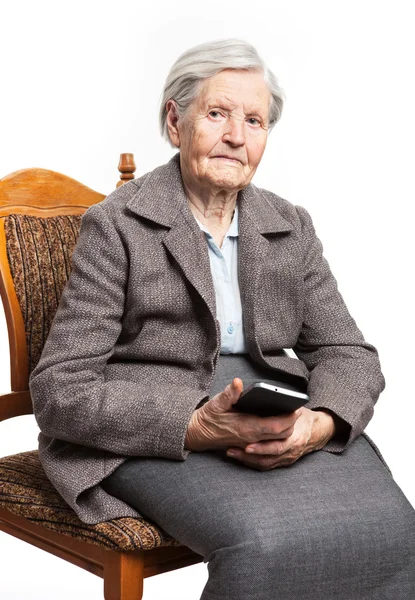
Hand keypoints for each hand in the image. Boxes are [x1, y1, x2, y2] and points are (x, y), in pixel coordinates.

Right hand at [184, 378, 301, 451]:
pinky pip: (269, 443)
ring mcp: (251, 442)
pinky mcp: (249, 443)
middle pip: (281, 435)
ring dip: (287, 430)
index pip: (275, 426)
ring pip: (277, 440)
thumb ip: (229, 393)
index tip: (296, 408)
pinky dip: (278, 435)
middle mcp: (252, 438)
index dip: (288, 419)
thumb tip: (238, 382)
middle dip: (292, 424)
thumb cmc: (208, 417)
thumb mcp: (217, 402)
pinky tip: (280, 424)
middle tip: (297, 410)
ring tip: (291, 415)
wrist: (198, 433)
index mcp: (247, 427)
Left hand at [225, 407, 335, 469]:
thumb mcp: (297, 409)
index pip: (277, 445)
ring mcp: (287, 458)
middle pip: (267, 458)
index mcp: (295, 437)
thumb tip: (273, 396)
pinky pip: (266, 465)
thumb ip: (285, 405)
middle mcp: (291, 450)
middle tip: (231, 450)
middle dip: (248, 455)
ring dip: (247, 460)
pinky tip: (240, 455)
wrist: (319, 430)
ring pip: (265, 464)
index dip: (262, 447)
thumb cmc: (304, 417)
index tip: (246, 444)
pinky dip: (252, 462)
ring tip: (230, 452)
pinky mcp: (283, 461)